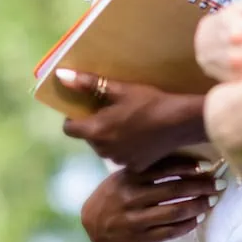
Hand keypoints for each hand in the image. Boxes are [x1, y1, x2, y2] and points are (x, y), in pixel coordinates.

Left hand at [59, 70, 204, 170]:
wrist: (180, 121)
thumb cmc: (148, 102)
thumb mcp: (118, 89)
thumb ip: (87, 83)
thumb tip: (61, 75)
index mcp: (96, 131)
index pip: (69, 129)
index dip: (74, 118)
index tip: (86, 108)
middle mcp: (104, 150)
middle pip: (88, 138)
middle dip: (94, 126)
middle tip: (112, 111)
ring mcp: (120, 160)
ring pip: (105, 148)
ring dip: (109, 137)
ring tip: (127, 122)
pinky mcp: (135, 166)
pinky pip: (122, 156)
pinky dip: (126, 148)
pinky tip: (140, 136)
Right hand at [81, 157, 228, 241]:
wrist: (92, 224)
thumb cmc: (114, 194)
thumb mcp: (123, 176)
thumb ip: (146, 169)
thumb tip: (180, 158)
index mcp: (128, 177)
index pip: (162, 168)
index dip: (187, 166)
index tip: (206, 166)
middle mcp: (132, 196)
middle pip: (174, 190)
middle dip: (200, 186)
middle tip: (218, 185)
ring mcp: (136, 218)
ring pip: (175, 211)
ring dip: (198, 206)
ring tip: (210, 202)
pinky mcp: (139, 237)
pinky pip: (170, 231)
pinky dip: (187, 225)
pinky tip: (197, 219)